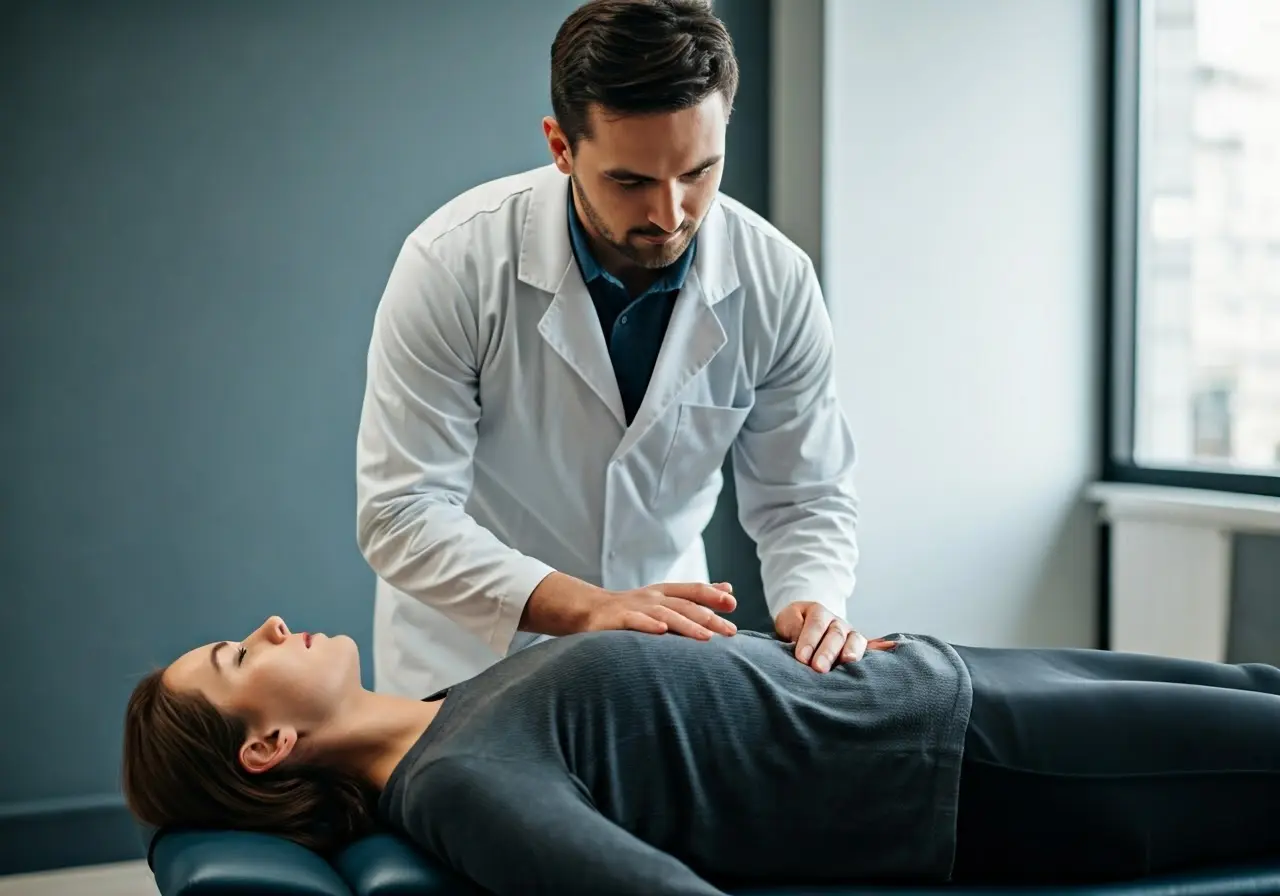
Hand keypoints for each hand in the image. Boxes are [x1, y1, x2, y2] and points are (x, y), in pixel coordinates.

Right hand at [586, 581, 738, 640]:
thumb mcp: (664, 599)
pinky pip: (634, 621)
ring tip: (706, 637)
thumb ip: (695, 596)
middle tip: (730, 631)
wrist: (588, 610)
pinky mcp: (616, 620)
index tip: (733, 603)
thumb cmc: (632, 608)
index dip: (712, 594)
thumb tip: (729, 590)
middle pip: (684, 605)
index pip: (692, 590)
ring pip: (664, 614)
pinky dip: (648, 625)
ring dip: (686, 625)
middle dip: (709, 617)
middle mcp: (651, 597)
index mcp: (663, 592)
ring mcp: (634, 607)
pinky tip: (661, 631)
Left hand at [774, 601, 895, 671]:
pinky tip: (891, 648)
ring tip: (848, 663)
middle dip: (828, 652)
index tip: (801, 658)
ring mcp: (851, 634)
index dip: (809, 640)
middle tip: (818, 668)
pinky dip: (882, 647)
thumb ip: (792, 628)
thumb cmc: (795, 625)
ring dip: (851, 652)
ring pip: (855, 640)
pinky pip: (872, 647)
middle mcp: (838, 622)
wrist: (806, 622)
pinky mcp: (859, 646)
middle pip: (836, 634)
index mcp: (818, 613)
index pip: (816, 625)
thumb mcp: (788, 621)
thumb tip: (796, 641)